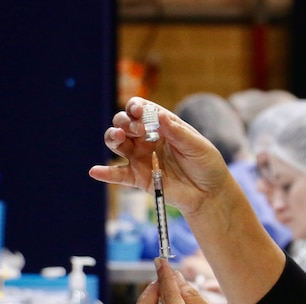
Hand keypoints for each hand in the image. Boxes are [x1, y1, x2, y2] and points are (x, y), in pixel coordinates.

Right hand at [88, 97, 231, 216]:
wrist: (209, 193)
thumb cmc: (206, 164)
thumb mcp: (197, 146)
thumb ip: (178, 133)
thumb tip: (160, 116)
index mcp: (161, 125)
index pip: (141, 110)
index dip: (135, 107)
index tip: (137, 111)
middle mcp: (146, 139)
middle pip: (124, 124)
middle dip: (125, 122)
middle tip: (135, 129)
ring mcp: (140, 157)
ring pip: (117, 143)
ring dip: (113, 137)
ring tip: (117, 137)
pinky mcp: (139, 178)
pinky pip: (118, 174)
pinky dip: (105, 173)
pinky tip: (95, 171)